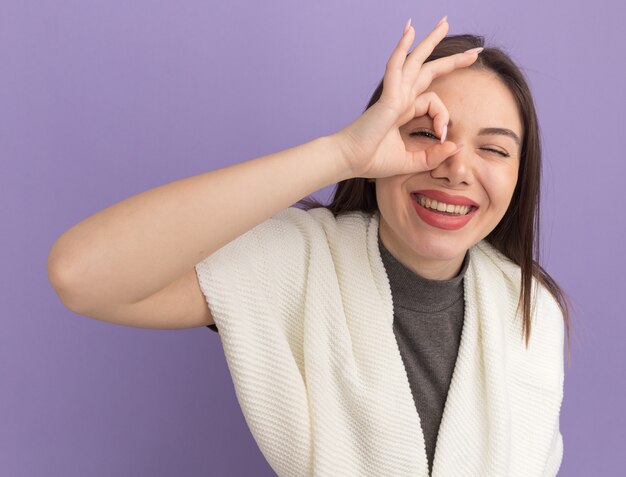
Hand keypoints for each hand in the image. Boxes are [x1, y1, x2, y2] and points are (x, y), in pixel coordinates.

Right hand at [333, 17, 481, 179]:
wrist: (350, 161)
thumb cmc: (373, 161)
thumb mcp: (412, 161)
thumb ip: (433, 156)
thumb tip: (456, 145)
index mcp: (404, 111)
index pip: (434, 102)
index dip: (444, 118)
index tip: (442, 138)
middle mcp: (400, 98)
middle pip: (428, 70)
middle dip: (452, 59)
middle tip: (474, 50)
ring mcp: (394, 95)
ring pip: (415, 61)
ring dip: (430, 40)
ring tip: (445, 22)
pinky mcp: (388, 97)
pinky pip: (395, 66)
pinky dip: (401, 48)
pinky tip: (409, 30)